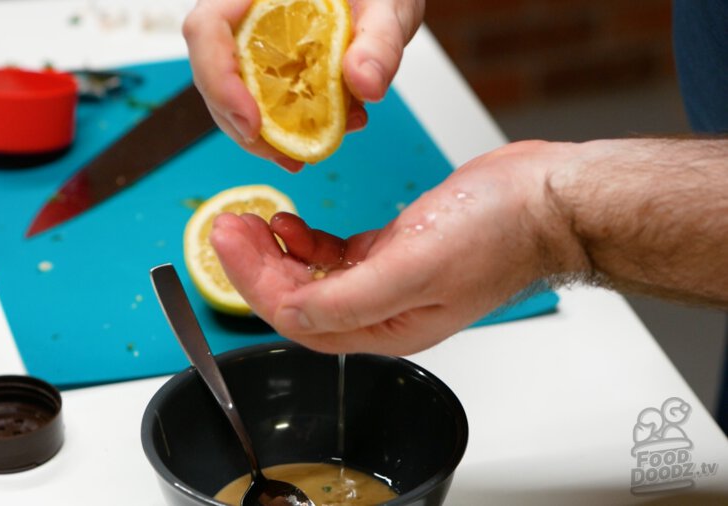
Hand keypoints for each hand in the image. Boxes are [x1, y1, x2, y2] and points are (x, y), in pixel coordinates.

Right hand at [182, 0, 425, 171]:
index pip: (208, 27)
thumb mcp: (387, 8)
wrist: (381, 0)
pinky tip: (315, 141)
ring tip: (309, 153)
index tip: (253, 124)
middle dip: (243, 124)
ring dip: (264, 136)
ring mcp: (251, 44)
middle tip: (287, 156)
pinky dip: (282, 132)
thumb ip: (378, 43)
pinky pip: (258, 103)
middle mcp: (243, 15)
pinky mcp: (266, 69)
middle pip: (212, 72)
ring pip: (232, 96)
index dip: (218, 79)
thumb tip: (367, 86)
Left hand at [209, 141, 570, 354]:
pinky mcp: (393, 250)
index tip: (228, 243)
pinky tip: (290, 224)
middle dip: (255, 267)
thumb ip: (350, 300)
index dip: (254, 284)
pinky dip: (305, 242)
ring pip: (311, 278)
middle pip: (297, 300)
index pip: (299, 319)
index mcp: (386, 328)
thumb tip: (291, 315)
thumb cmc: (498, 233)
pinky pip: (334, 256)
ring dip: (275, 254)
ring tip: (248, 222)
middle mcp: (382, 311)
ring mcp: (387, 279)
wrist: (544, 200)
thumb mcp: (417, 266)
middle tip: (227, 227)